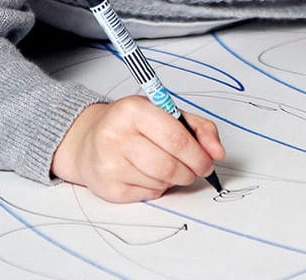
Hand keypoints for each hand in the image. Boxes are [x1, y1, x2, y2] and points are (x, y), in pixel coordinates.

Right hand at [49, 97, 224, 202]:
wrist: (87, 141)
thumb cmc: (131, 126)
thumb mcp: (164, 113)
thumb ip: (198, 128)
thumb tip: (217, 152)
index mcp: (133, 110)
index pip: (176, 138)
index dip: (198, 154)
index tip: (208, 161)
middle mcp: (116, 135)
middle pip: (169, 165)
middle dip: (190, 171)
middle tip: (195, 170)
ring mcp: (110, 163)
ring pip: (161, 182)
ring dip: (174, 179)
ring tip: (167, 167)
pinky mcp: (108, 187)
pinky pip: (148, 194)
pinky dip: (157, 188)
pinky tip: (148, 175)